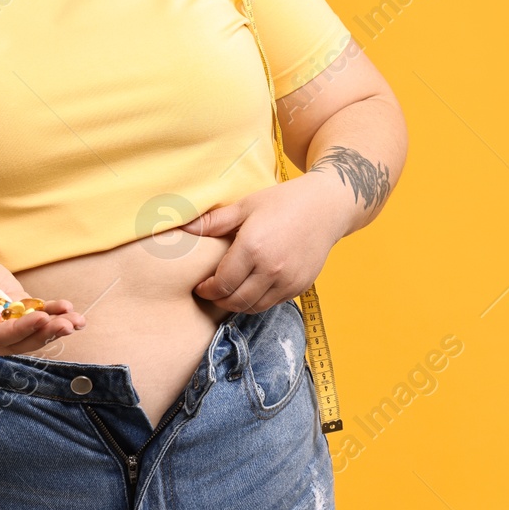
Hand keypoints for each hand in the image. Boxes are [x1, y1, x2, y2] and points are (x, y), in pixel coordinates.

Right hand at [0, 243, 86, 355]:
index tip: (40, 318)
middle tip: (67, 324)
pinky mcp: (13, 307)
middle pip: (19, 341)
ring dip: (55, 327)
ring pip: (31, 331)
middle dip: (44, 334)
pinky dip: (53, 313)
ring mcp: (2, 320)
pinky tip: (70, 310)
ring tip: (77, 321)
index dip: (19, 330)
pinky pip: (35, 314)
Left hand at [177, 173, 343, 313]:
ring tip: (230, 291)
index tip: (200, 285)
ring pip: (254, 307)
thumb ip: (213, 222)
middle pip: (235, 300)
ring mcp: (288, 280)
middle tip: (211, 292)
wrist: (326, 207)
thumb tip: (182, 228)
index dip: (206, 289)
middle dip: (219, 299)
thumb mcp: (246, 206)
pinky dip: (258, 300)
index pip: (221, 283)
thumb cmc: (282, 202)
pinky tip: (252, 286)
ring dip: (238, 303)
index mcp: (253, 247)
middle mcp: (271, 269)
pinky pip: (272, 302)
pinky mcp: (300, 286)